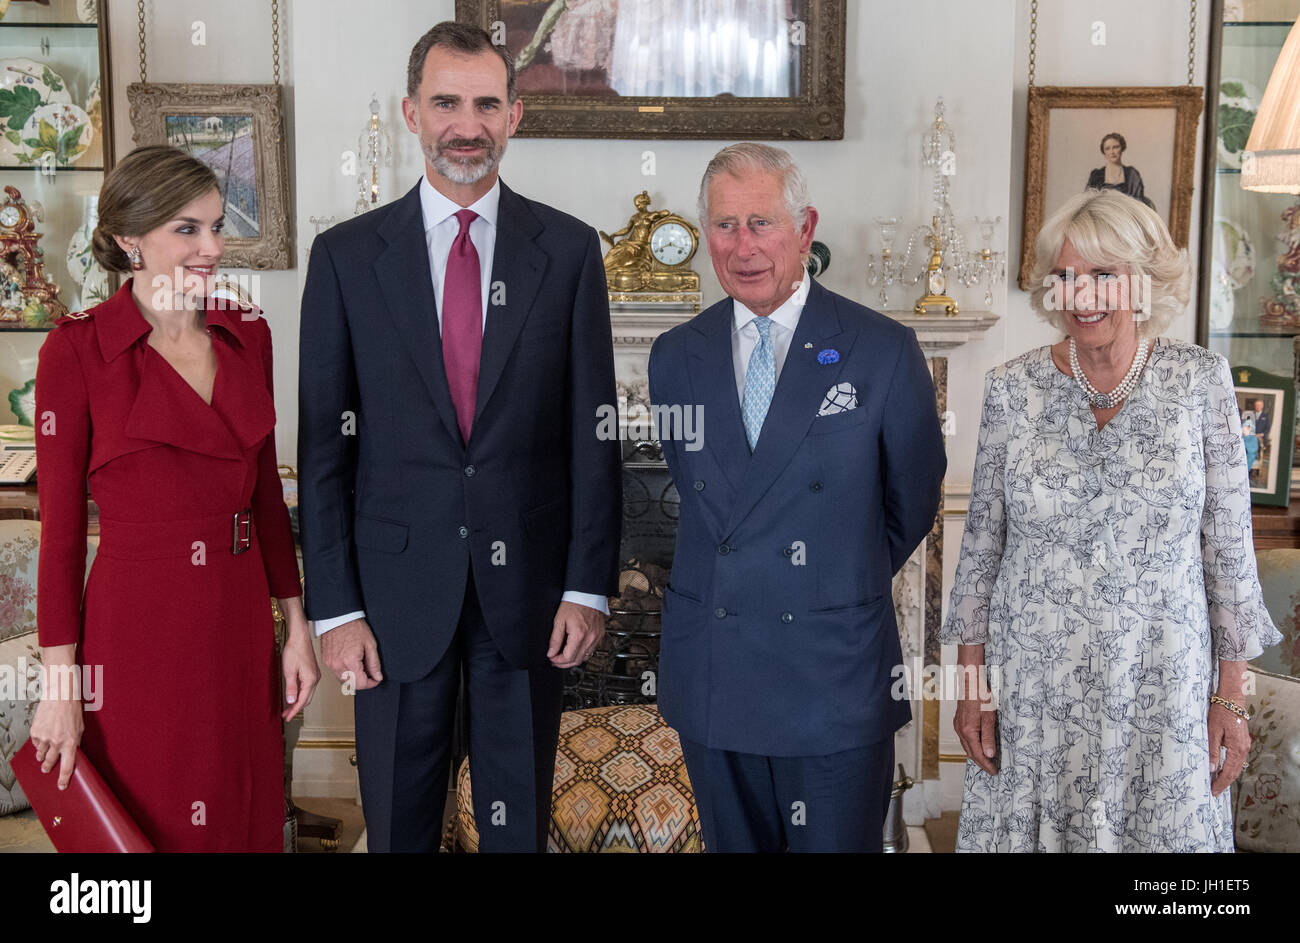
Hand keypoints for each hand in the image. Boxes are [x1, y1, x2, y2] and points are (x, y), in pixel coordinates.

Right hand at [29, 696, 83, 789]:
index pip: (67, 767)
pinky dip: (39, 742)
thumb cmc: (73, 710)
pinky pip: (35, 743)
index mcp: (71, 742)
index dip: (63, 779)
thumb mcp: (80, 728)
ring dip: (42, 755)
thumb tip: (73, 754)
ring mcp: (44, 738)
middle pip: (50, 763)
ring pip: (40, 754)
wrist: (60, 696)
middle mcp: (57, 742)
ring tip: (45, 752)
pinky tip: (43, 737)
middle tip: (46, 769)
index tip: (61, 786)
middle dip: (47, 767)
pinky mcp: (35, 732)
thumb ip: (75, 742)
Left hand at [281, 628, 320, 720]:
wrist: (300, 637)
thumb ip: (291, 688)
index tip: (287, 717)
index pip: (302, 701)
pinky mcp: (312, 672)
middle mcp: (315, 679)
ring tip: (288, 707)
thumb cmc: (294, 651)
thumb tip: (291, 701)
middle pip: (307, 699)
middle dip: (296, 708)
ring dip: (298, 701)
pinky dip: (301, 694)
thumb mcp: (289, 671)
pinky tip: (294, 695)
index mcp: (310, 680)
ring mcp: (315, 675)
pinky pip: (308, 688)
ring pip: (308, 694)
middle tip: (286, 714)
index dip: (294, 710)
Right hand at [320, 618, 382, 691]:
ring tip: (361, 665)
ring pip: (343, 680)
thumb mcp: (370, 644)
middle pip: (351, 684)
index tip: (376, 679)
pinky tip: (351, 662)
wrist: (338, 617)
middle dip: (363, 681)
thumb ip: (374, 663)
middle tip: (370, 672)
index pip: (361, 684)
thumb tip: (377, 676)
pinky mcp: (326, 660)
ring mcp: (330, 664)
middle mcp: (337, 665)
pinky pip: (336, 672)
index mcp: (349, 662)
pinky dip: (345, 671)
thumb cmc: (354, 627)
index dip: (371, 683)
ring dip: (353, 677)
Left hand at [547, 601, 605, 668]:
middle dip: (564, 664)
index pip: (568, 657)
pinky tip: (574, 649)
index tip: (551, 658)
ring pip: (584, 658)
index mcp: (579, 634)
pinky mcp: (600, 636)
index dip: (557, 661)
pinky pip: (591, 651)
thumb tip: (551, 653)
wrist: (588, 594)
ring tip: (564, 656)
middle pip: (576, 661)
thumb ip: (555, 639)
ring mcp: (596, 638)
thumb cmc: (574, 604)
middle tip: (555, 660)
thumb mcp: (559, 620)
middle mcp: (590, 638)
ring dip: (573, 660)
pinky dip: (582, 653)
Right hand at [953, 646, 996, 774]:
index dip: (986, 765)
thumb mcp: (989, 717)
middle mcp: (960, 730)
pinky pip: (965, 739)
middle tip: (991, 770)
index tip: (994, 772)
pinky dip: (972, 746)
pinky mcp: (959, 721)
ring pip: (967, 746)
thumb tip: (990, 754)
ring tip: (986, 761)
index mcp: (968, 731)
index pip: (978, 754)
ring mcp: (958, 726)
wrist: (970, 682)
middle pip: (970, 753)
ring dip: (976, 755)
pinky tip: (977, 746)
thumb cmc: (980, 696)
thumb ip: (989, 737)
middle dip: (981, 763)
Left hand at [1208, 700, 1250, 796]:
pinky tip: (1224, 770)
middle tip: (1214, 791)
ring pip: (1237, 767)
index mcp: (1236, 749)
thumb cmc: (1220, 714)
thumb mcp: (1213, 732)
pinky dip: (1231, 768)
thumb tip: (1212, 769)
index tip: (1213, 791)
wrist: (1232, 700)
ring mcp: (1244, 746)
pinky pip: (1238, 760)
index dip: (1221, 783)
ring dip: (1228, 776)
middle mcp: (1243, 749)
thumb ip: (1213, 751)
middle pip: (1235, 772)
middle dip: (1224, 783)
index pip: (1228, 772)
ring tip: (1218, 784)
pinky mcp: (1242, 742)